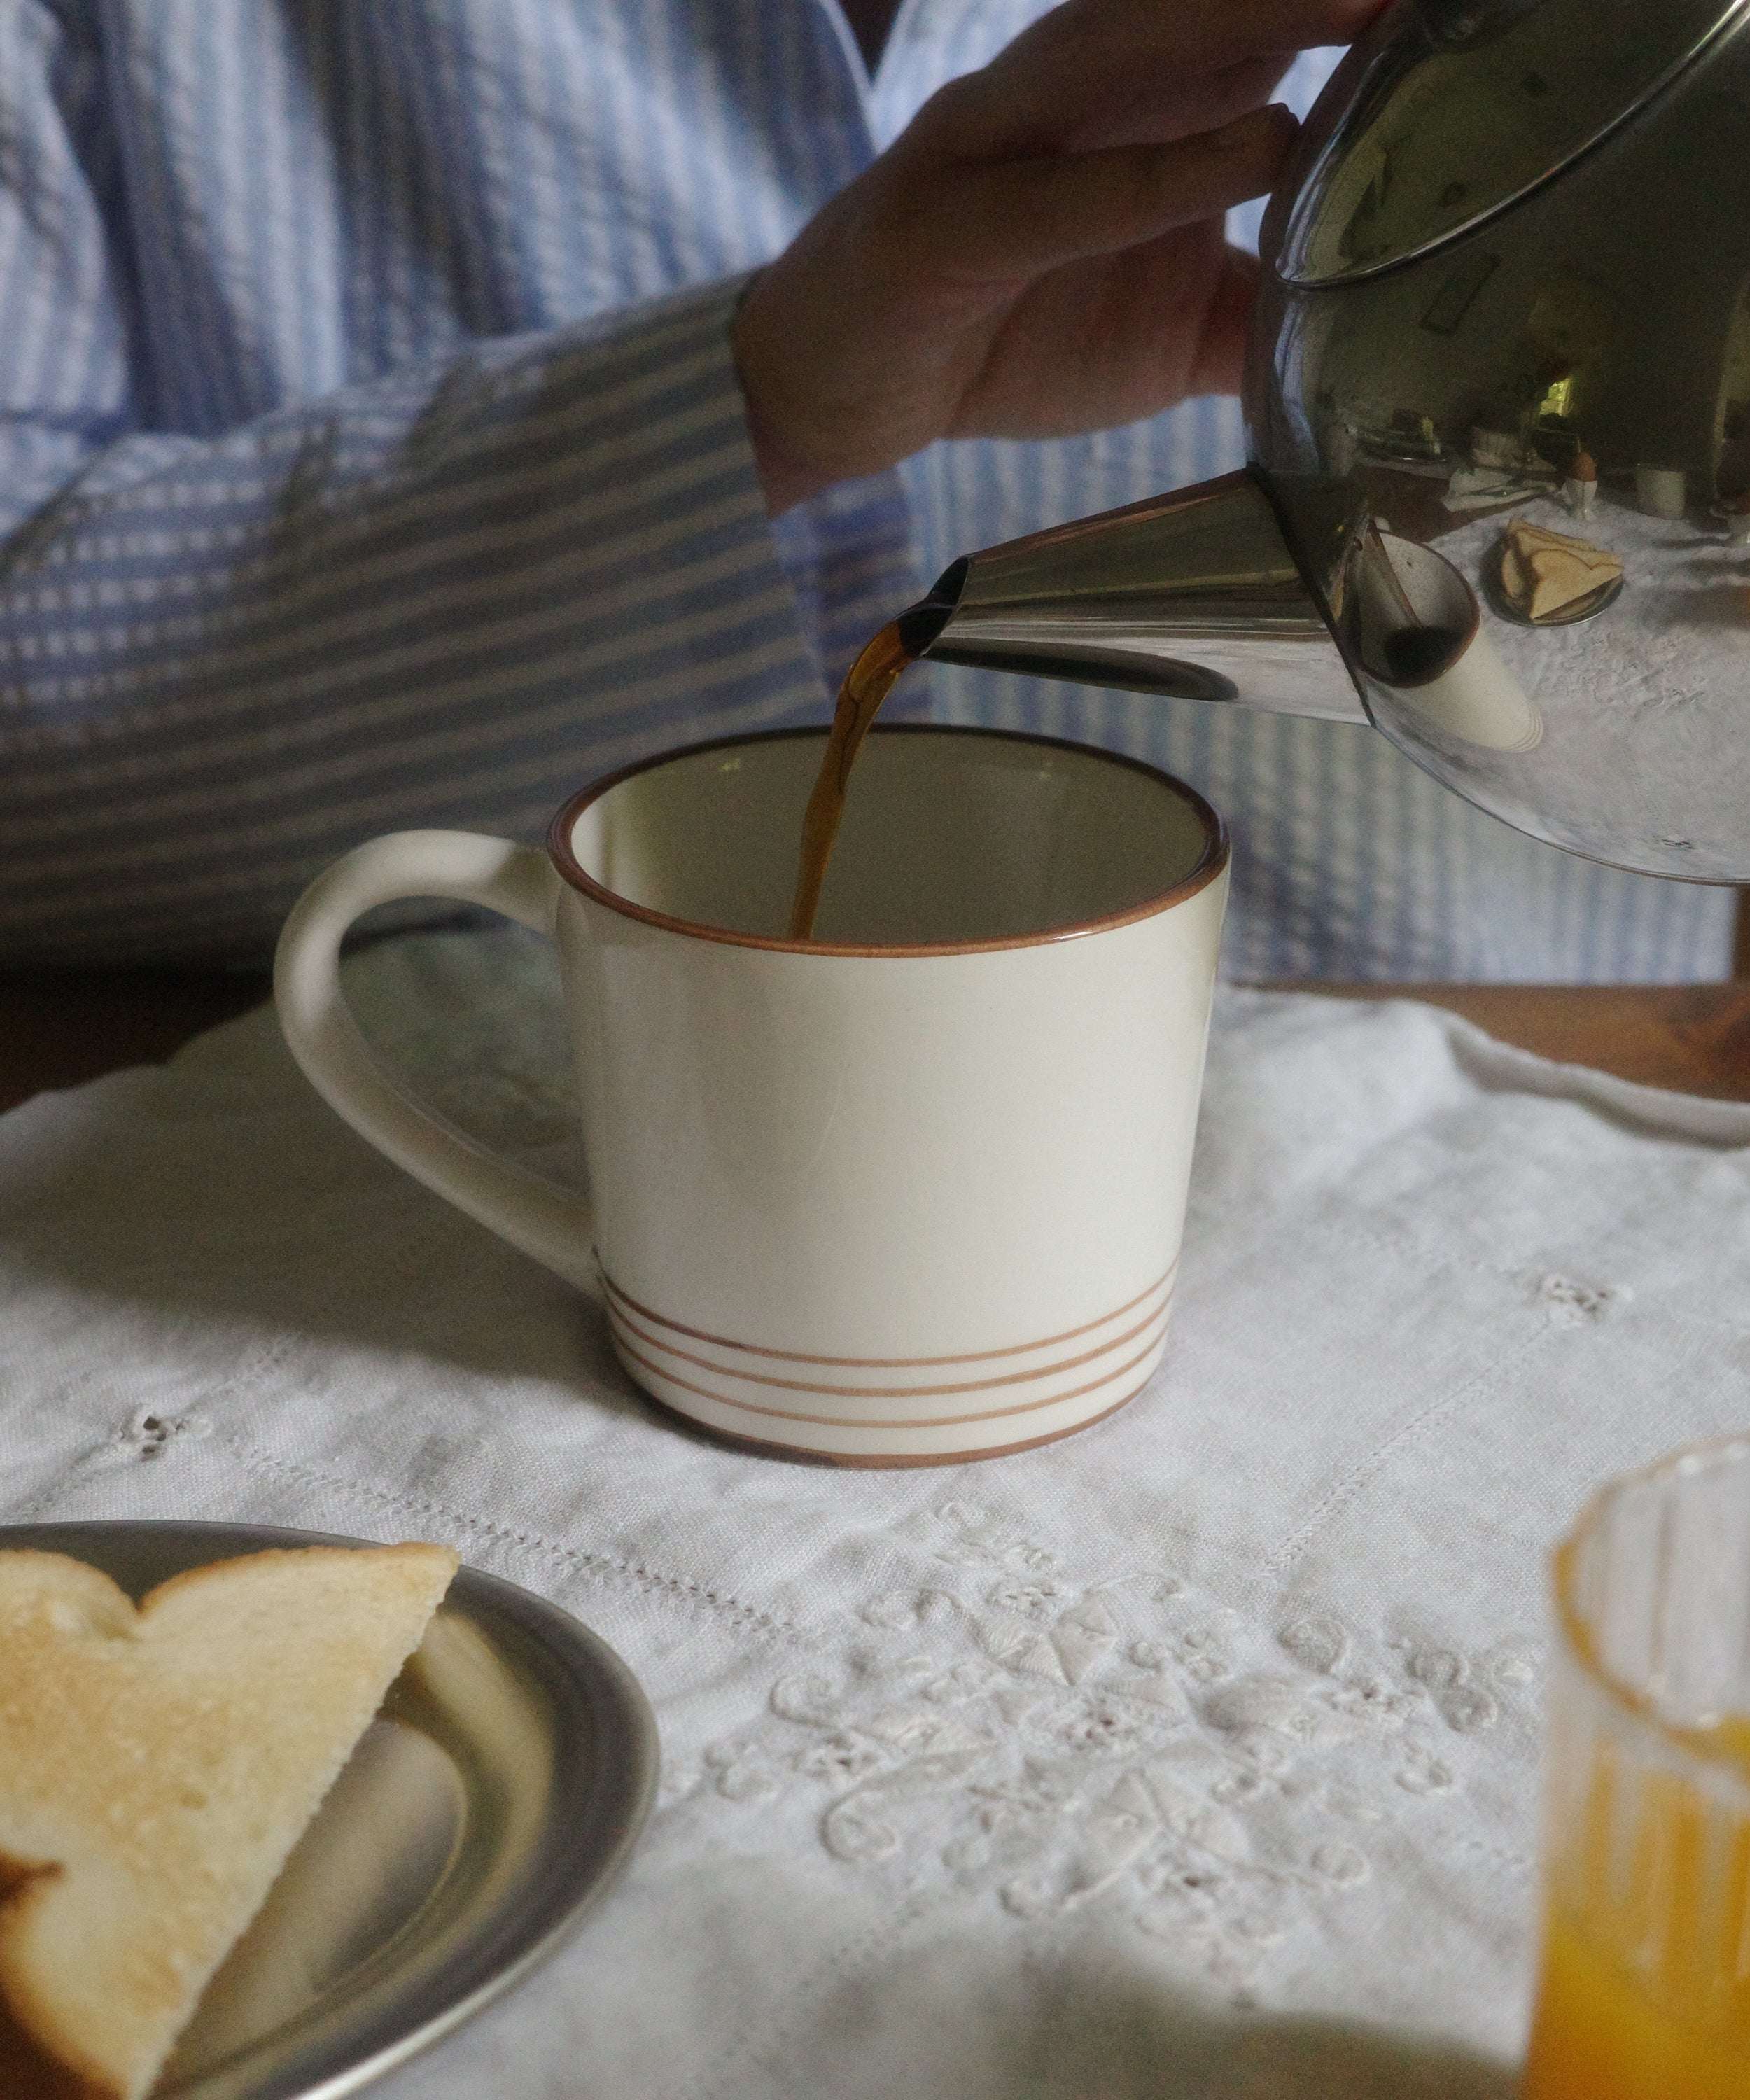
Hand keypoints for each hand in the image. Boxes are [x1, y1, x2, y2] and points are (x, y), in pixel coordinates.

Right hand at [733, 0, 1383, 513]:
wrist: (835, 389)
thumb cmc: (1001, 337)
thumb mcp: (1165, 338)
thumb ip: (1262, 317)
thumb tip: (1378, 342)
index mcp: (1134, 105)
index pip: (1263, 22)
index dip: (1354, 5)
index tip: (1467, 1)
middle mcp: (1071, 95)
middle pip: (1210, 6)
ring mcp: (999, 146)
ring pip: (1131, 54)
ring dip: (1254, 19)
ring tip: (1369, 2)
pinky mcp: (945, 226)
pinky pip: (1060, 196)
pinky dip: (1156, 174)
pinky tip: (1254, 149)